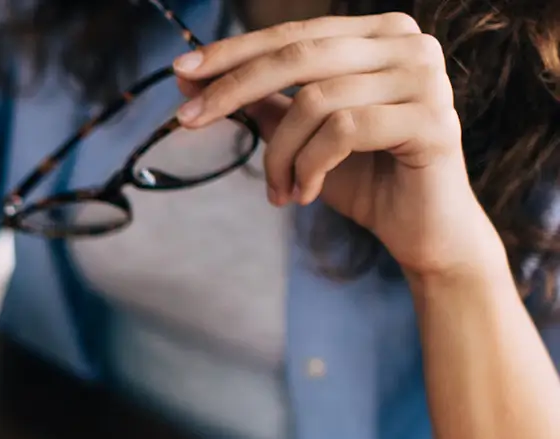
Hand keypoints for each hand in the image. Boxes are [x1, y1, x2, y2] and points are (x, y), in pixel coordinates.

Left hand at [175, 13, 500, 277]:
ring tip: (277, 189)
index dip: (234, 52)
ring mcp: (426, 79)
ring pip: (316, 101)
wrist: (421, 231)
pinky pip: (343, 131)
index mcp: (380, 35)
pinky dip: (310, 166)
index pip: (295, 34)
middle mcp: (409, 45)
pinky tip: (305, 194)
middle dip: (233, 88)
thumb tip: (190, 77)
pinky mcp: (432, 121)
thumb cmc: (362, 177)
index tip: (180, 72)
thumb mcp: (300, 132)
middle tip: (188, 119)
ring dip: (279, 153)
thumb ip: (259, 99)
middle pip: (300, 56)